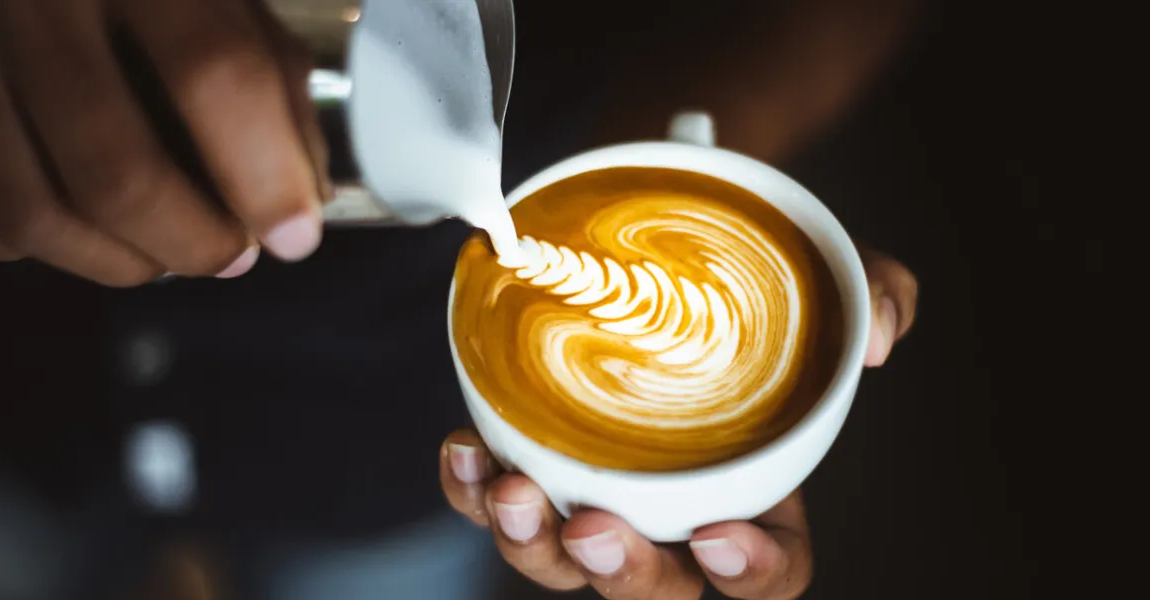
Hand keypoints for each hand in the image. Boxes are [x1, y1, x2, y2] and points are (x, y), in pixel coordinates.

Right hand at [0, 0, 327, 285]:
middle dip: (192, 242)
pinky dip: (34, 245)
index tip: (294, 236)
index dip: (265, 175)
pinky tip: (80, 230)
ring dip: (116, 261)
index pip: (214, 73)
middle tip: (232, 256)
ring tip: (163, 257)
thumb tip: (301, 197)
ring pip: (31, 209)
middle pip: (116, 169)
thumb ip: (268, 74)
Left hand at [440, 248, 916, 598]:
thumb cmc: (748, 283)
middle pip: (656, 589)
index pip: (771, 573)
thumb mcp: (822, 274)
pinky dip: (472, 492)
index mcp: (755, 493)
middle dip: (625, 576)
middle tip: (594, 530)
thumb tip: (880, 334)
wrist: (662, 243)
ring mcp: (597, 491)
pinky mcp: (534, 458)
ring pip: (562, 562)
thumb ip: (873, 294)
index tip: (724, 538)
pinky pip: (495, 502)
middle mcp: (671, 511)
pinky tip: (465, 451)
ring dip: (530, 545)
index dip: (754, 575)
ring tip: (511, 492)